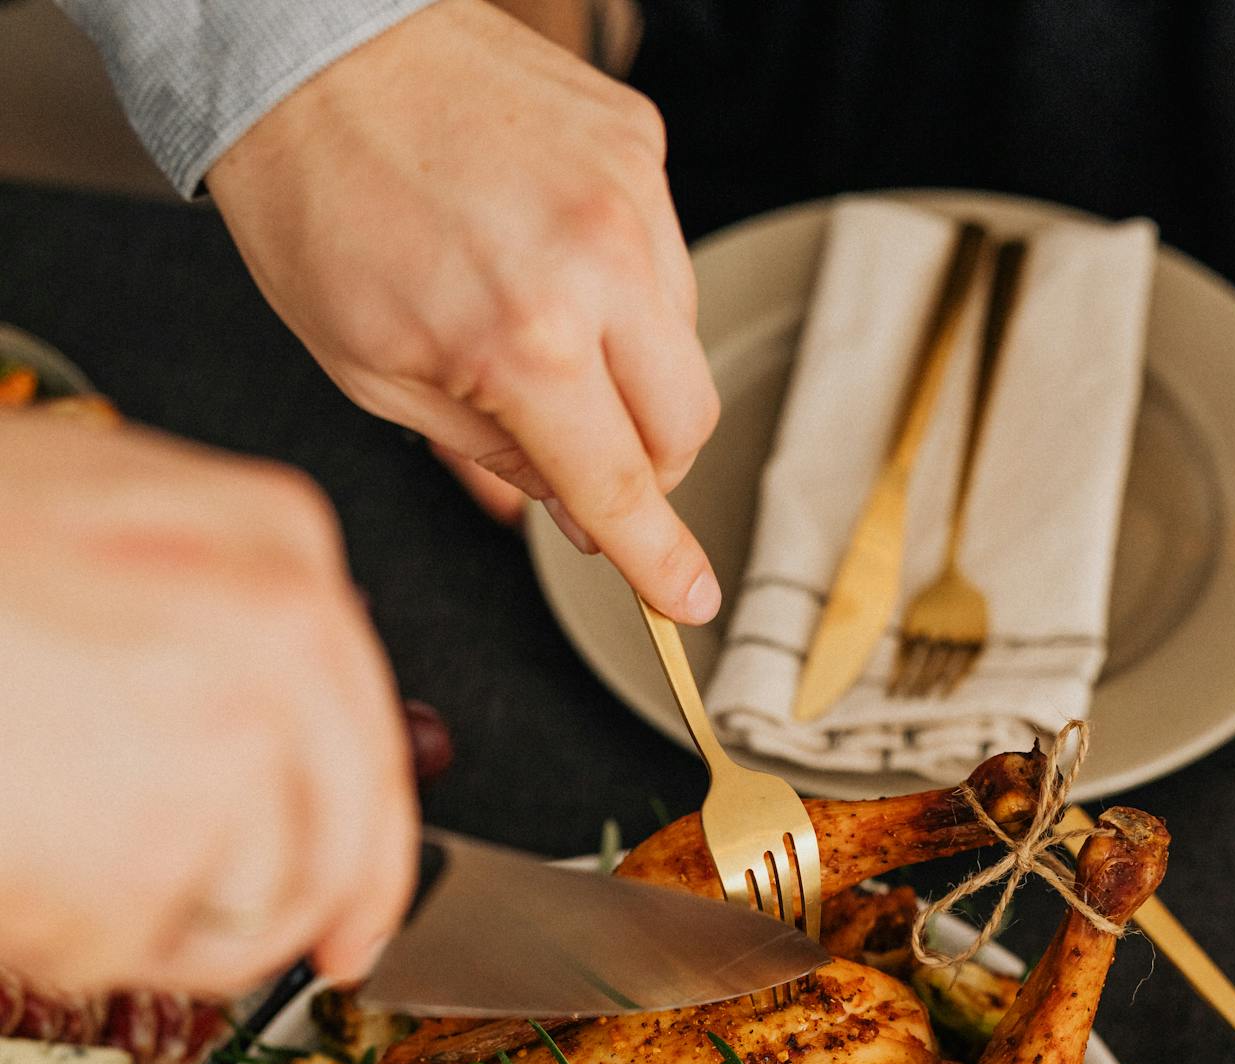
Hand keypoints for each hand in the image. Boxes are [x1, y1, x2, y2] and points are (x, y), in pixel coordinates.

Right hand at [0, 413, 418, 996]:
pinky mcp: (147, 855)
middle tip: (295, 959)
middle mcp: (280, 643)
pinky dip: (70, 938)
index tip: (358, 919)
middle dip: (299, 917)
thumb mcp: (91, 512)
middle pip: (339, 844)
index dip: (372, 852)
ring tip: (56, 858)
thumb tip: (276, 726)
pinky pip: (137, 951)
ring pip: (251, 910)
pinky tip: (19, 865)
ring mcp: (221, 752)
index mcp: (276, 547)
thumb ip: (205, 600)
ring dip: (160, 922)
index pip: (371, 738)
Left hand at [206, 0, 721, 622]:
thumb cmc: (319, 206)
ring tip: (539, 327)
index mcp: (524, 342)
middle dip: (644, 463)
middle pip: (686, 424)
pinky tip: (548, 257)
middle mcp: (598, 265)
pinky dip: (622, 286)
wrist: (309, 48)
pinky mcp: (637, 143)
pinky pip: (665, 255)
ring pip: (684, 342)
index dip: (659, 559)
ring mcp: (629, 194)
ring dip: (632, 371)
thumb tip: (574, 513)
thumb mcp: (376, 376)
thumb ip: (491, 456)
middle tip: (580, 452)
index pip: (622, 486)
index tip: (689, 599)